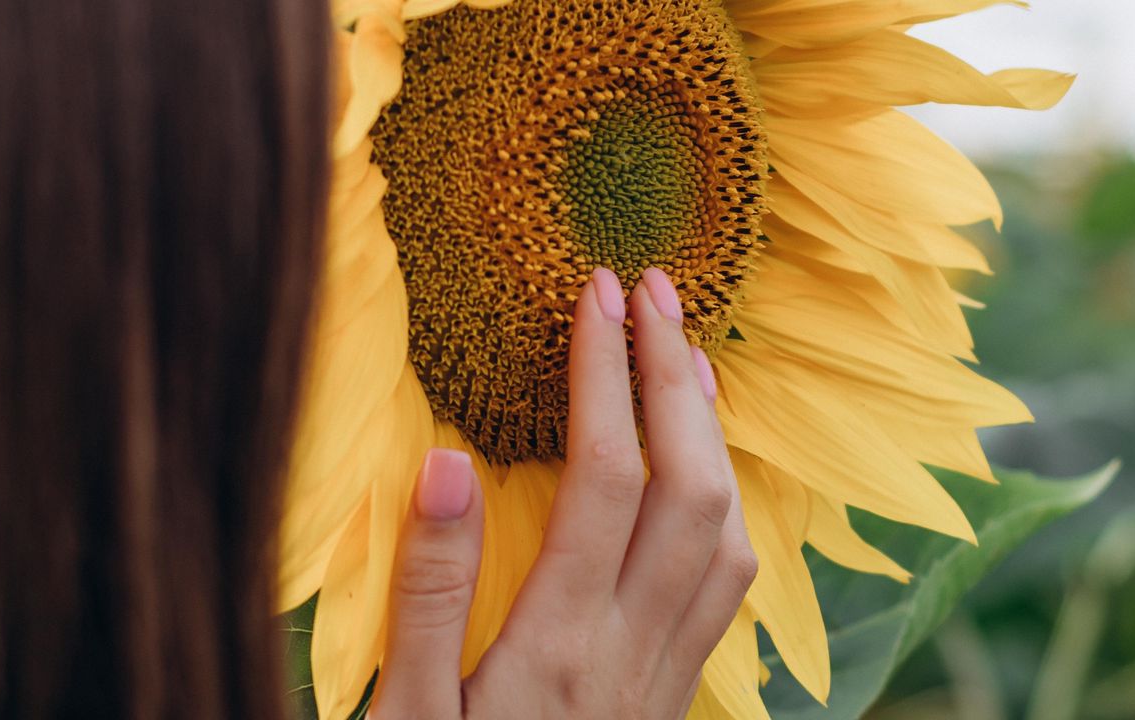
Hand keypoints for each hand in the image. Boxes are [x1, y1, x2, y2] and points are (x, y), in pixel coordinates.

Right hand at [369, 267, 756, 719]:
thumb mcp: (405, 713)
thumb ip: (429, 594)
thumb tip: (449, 463)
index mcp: (556, 647)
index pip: (605, 477)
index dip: (606, 373)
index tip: (594, 293)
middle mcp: (631, 652)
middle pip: (692, 489)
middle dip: (677, 377)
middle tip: (653, 290)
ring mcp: (663, 676)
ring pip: (728, 534)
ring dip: (713, 434)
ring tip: (685, 357)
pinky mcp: (672, 693)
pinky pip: (727, 583)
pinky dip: (723, 502)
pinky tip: (698, 469)